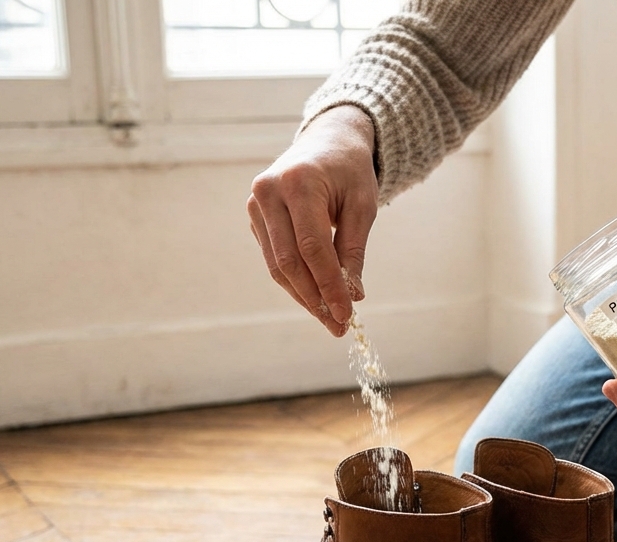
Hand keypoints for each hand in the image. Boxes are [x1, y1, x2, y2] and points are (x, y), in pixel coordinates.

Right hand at [249, 105, 378, 336]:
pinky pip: (274, 258)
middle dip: (314, 298)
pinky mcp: (255, 216)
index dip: (328, 285)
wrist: (327, 140)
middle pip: (289, 261)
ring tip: (328, 318)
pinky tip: (315, 297)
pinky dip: (295, 281)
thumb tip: (352, 295)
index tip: (346, 314)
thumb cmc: (349, 172)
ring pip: (277, 265)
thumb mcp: (362, 206)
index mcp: (299, 183)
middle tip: (337, 325)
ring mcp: (256, 204)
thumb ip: (353, 249)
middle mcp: (269, 192)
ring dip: (303, 296)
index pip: (312, 247)